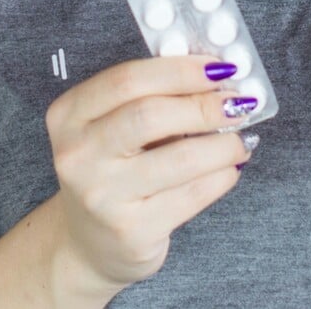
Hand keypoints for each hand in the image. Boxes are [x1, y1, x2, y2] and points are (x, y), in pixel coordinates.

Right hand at [43, 53, 257, 289]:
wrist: (90, 242)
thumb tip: (217, 77)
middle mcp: (78, 155)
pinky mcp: (132, 231)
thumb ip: (152, 97)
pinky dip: (222, 175)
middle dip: (204, 105)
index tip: (219, 68)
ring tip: (241, 138)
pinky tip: (230, 168)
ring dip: (224, 144)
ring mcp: (103, 196)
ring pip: (181, 158)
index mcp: (69, 115)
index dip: (180, 70)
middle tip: (238, 103)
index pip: (126, 79)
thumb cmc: (112, 170)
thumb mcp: (111, 127)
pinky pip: (193, 194)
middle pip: (150, 115)